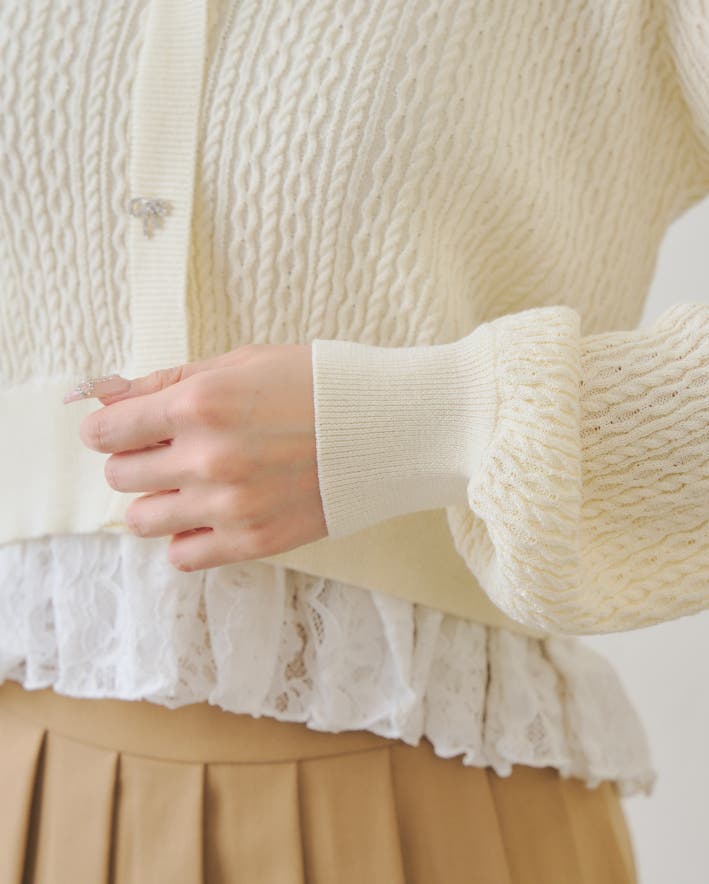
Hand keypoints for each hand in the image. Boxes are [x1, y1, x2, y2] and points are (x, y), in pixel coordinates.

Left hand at [67, 343, 327, 571]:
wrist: (391, 427)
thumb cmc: (320, 384)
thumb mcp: (244, 362)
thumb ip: (170, 380)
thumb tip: (106, 396)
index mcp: (201, 403)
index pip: (107, 431)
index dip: (111, 427)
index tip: (127, 428)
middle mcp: (208, 458)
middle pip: (120, 476)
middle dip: (137, 459)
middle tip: (174, 449)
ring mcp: (231, 505)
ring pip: (142, 520)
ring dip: (159, 500)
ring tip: (194, 484)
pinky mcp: (255, 540)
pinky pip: (182, 556)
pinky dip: (187, 536)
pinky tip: (213, 513)